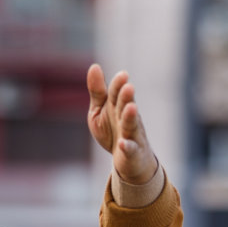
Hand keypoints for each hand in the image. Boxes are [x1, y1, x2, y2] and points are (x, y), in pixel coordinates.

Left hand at [87, 64, 157, 184]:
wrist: (128, 160)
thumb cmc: (113, 131)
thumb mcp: (100, 110)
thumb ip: (97, 91)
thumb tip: (94, 66)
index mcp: (118, 106)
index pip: (117, 93)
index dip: (119, 85)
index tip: (123, 75)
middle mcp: (127, 118)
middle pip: (126, 106)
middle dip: (127, 97)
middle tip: (128, 87)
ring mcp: (132, 135)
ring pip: (131, 125)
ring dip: (130, 117)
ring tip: (131, 108)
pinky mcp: (133, 152)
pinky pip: (130, 149)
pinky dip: (127, 146)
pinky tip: (122, 143)